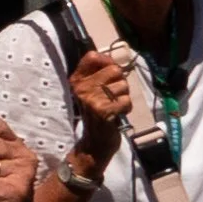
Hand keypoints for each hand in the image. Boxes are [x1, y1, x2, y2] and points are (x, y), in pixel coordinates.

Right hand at [69, 48, 131, 164]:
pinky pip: (125, 100)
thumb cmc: (96, 115)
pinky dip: (126, 108)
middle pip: (114, 69)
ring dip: (123, 97)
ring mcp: (92, 99)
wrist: (93, 144)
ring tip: (113, 106)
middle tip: (113, 96)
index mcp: (76, 81)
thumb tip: (114, 59)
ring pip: (123, 85)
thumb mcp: (90, 92)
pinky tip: (117, 114)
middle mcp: (81, 88)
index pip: (92, 56)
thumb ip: (99, 74)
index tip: (110, 73)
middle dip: (120, 82)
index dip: (107, 61)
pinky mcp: (103, 110)